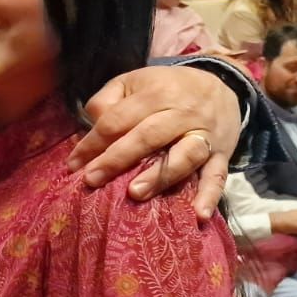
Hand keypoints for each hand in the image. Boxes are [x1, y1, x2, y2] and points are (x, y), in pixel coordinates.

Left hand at [68, 64, 244, 220]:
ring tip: (136, 193)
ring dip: (160, 176)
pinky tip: (199, 214)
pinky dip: (210, 195)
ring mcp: (205, 135)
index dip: (94, 142)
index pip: (119, 119)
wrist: (221, 84)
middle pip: (148, 137)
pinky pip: (218, 176)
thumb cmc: (166, 88)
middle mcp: (183, 113)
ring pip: (185, 155)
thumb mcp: (133, 81)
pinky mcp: (222, 154)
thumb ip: (108, 99)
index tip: (74, 164)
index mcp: (156, 94)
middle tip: (93, 180)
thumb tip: (93, 124)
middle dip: (118, 159)